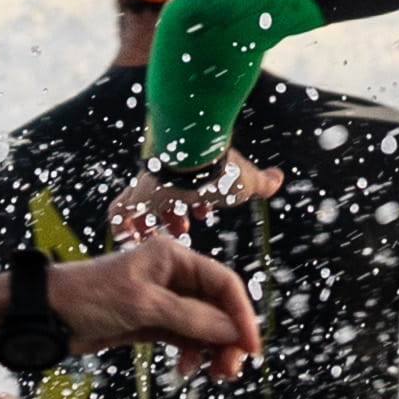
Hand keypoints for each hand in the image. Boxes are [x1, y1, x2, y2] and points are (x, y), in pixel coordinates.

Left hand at [56, 240, 262, 370]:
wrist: (47, 314)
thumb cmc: (89, 298)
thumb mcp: (143, 306)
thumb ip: (190, 318)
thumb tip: (232, 332)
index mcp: (173, 257)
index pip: (223, 283)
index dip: (242, 315)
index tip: (251, 348)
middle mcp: (172, 275)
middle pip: (217, 307)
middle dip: (228, 338)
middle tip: (229, 371)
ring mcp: (163, 299)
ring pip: (204, 325)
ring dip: (213, 350)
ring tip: (215, 375)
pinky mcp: (151, 321)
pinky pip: (185, 337)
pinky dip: (192, 353)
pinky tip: (186, 368)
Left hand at [104, 157, 286, 252]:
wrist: (198, 156)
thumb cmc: (224, 169)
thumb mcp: (248, 181)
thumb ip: (264, 182)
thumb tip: (279, 178)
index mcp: (192, 175)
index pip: (188, 188)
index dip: (194, 204)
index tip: (202, 215)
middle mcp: (170, 178)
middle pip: (164, 197)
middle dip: (173, 217)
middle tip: (182, 231)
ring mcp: (150, 186)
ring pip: (139, 205)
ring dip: (147, 225)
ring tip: (154, 242)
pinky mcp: (136, 196)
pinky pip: (119, 212)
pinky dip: (122, 228)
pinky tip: (128, 241)